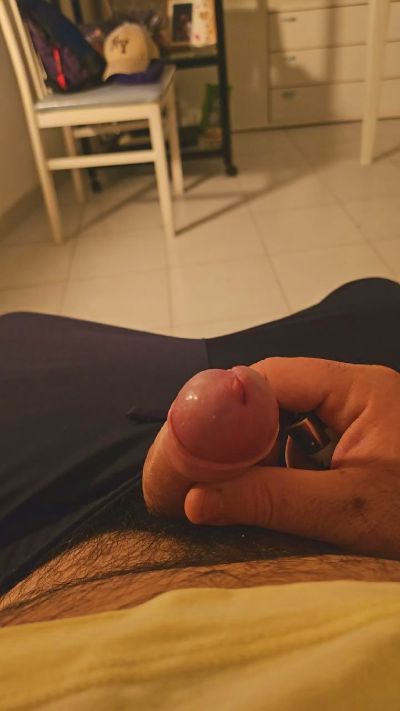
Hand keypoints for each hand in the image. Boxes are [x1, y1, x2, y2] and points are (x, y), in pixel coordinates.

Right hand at [185, 358, 399, 558]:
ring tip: (225, 482)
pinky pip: (299, 442)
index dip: (229, 403)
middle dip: (237, 430)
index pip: (277, 376)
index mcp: (361, 389)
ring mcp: (353, 416)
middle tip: (201, 465)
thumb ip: (271, 500)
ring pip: (283, 420)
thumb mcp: (346, 510)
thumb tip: (194, 500)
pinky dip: (276, 464)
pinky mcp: (351, 442)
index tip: (193, 439)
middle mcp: (354, 392)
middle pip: (275, 394)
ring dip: (255, 450)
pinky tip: (260, 489)